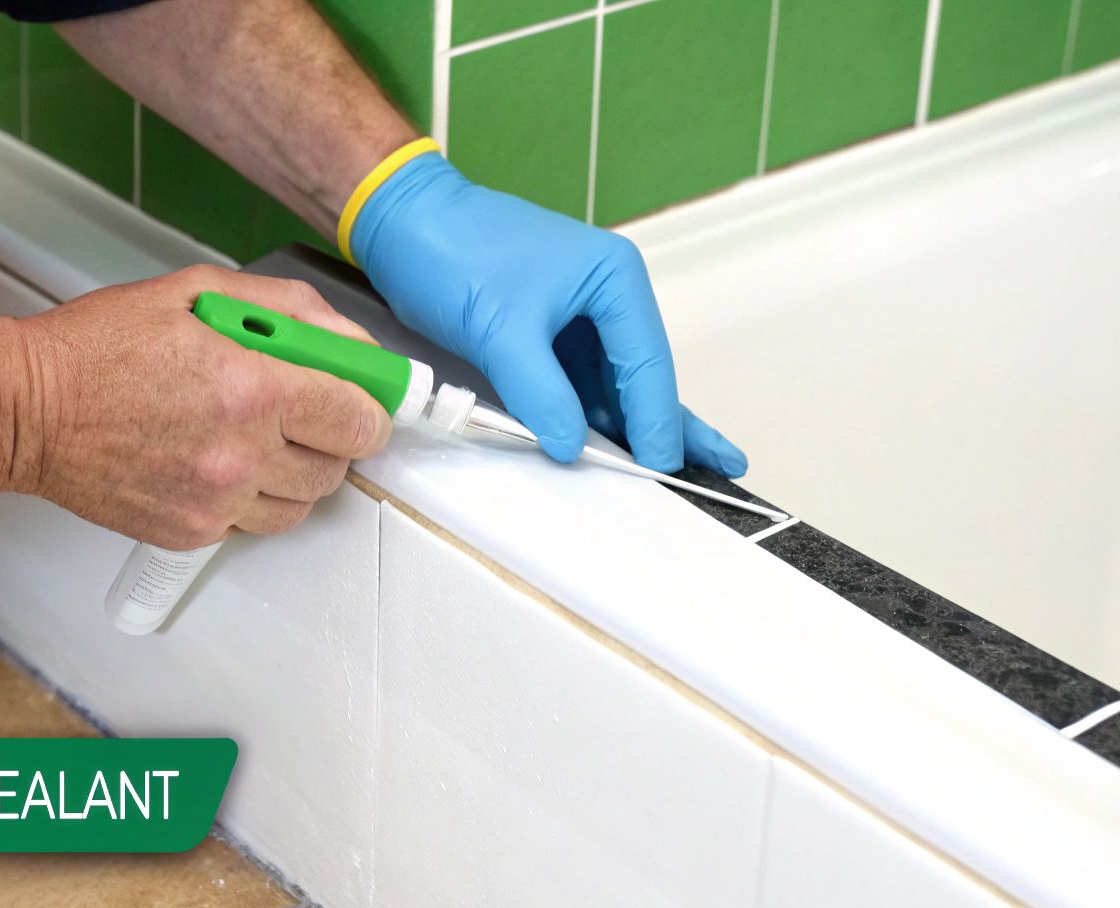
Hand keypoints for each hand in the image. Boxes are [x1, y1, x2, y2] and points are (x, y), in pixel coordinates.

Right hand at [8, 265, 391, 548]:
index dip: (367, 407)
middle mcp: (241, 456)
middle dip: (327, 437)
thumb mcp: (196, 293)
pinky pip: (252, 526)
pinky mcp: (190, 534)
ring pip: (300, 505)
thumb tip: (349, 341)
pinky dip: (248, 498)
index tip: (359, 398)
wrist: (26, 411)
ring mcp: (216, 502)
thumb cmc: (98, 349)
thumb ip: (287, 310)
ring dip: (291, 472)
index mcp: (252, 390)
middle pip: (337, 468)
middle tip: (295, 409)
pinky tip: (213, 461)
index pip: (361, 420)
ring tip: (250, 436)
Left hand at [349, 153, 746, 476]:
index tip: (663, 467)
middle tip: (717, 471)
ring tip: (671, 471)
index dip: (658, 420)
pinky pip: (579, 384)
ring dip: (631, 428)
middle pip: (643, 375)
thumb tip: (571, 444)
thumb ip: (541, 391)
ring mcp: (577, 316)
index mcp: (613, 279)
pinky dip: (591, 417)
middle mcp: (606, 296)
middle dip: (667, 425)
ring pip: (613, 385)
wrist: (403, 224)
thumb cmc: (453, 250)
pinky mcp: (546, 334)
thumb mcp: (500, 328)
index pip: (648, 363)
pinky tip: (612, 448)